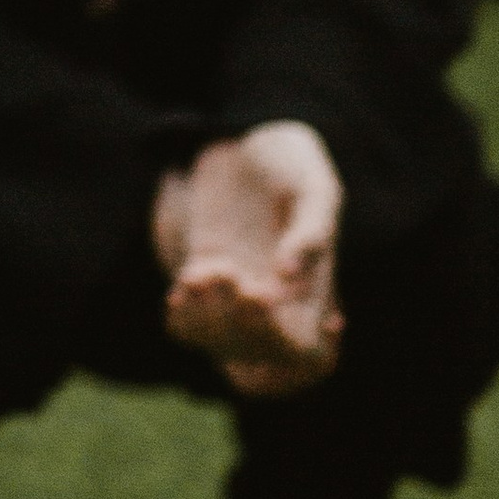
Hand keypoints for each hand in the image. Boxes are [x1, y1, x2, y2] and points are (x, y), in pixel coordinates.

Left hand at [156, 122, 343, 396]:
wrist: (244, 133)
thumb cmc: (289, 158)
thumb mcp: (313, 183)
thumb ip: (312, 230)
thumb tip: (287, 277)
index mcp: (316, 292)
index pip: (309, 360)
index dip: (289, 351)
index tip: (270, 298)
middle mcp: (276, 304)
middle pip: (260, 366)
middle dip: (241, 334)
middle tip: (235, 279)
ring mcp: (236, 295)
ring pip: (220, 349)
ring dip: (207, 325)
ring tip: (204, 272)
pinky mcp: (203, 278)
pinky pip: (189, 327)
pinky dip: (183, 318)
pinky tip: (190, 278)